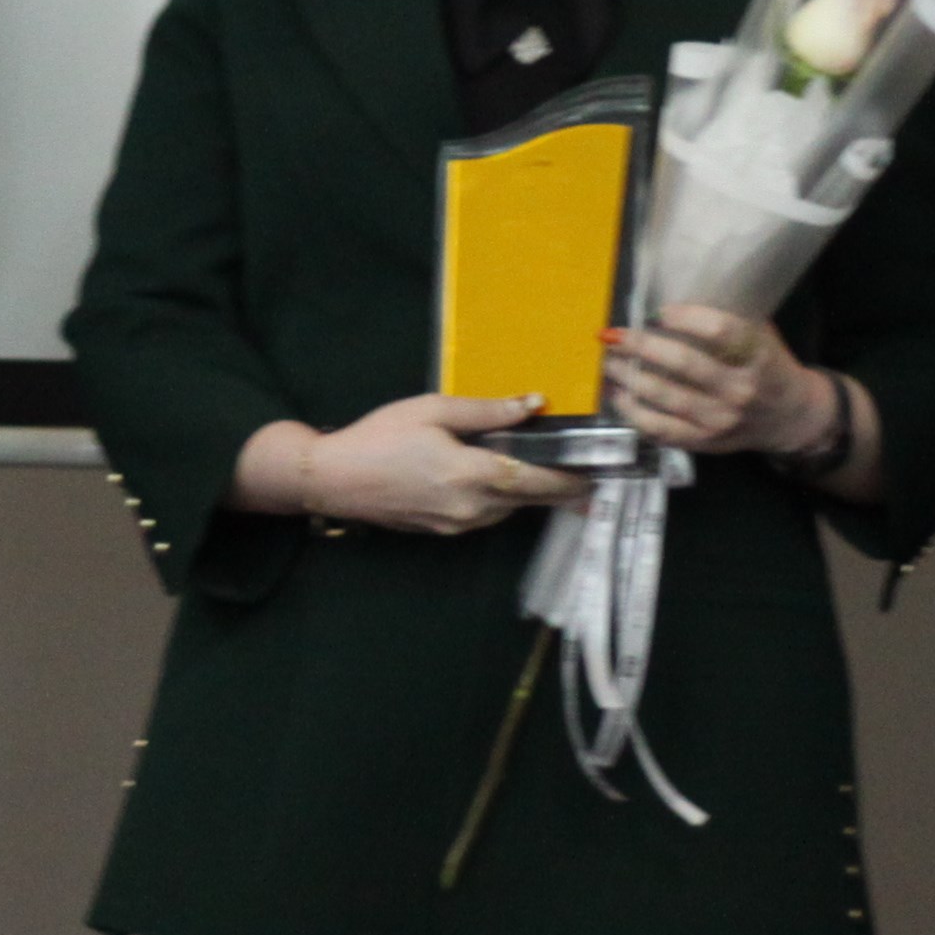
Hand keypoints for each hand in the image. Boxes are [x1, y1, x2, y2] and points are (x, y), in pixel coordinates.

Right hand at [235, 395, 582, 537]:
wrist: (334, 480)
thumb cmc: (379, 437)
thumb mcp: (431, 410)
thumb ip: (486, 411)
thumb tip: (533, 404)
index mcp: (471, 474)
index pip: (537, 481)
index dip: (572, 479)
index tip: (601, 474)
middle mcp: (472, 507)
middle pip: (531, 500)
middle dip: (564, 491)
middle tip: (594, 480)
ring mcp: (459, 523)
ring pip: (510, 508)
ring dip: (532, 494)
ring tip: (555, 476)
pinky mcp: (446, 530)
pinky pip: (488, 514)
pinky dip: (505, 499)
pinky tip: (506, 483)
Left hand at [608, 302, 839, 461]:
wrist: (790, 416)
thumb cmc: (767, 365)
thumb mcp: (760, 336)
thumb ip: (727, 317)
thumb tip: (673, 289)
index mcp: (758, 356)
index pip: (723, 332)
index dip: (687, 318)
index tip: (658, 311)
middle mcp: (740, 389)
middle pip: (685, 364)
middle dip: (643, 346)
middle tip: (613, 334)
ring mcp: (722, 420)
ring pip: (667, 398)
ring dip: (630, 377)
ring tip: (607, 360)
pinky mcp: (706, 442)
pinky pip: (662, 430)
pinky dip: (634, 413)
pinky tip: (618, 394)